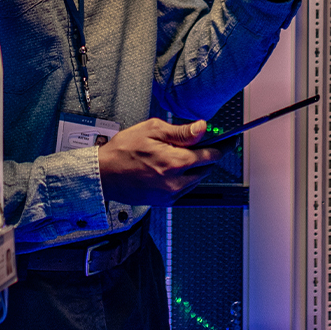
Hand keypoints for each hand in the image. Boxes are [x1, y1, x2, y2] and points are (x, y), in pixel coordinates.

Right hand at [99, 118, 221, 206]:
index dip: (221, 146)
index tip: (228, 142)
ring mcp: (170, 194)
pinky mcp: (164, 201)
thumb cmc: (122, 151)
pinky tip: (168, 169)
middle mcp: (175, 181)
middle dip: (205, 156)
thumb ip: (181, 132)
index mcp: (175, 162)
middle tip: (195, 145)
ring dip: (193, 168)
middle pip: (206, 168)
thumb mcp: (151, 130)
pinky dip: (183, 178)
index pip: (211, 155)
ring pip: (196, 180)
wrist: (102, 174)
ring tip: (174, 156)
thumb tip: (202, 128)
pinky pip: (184, 189)